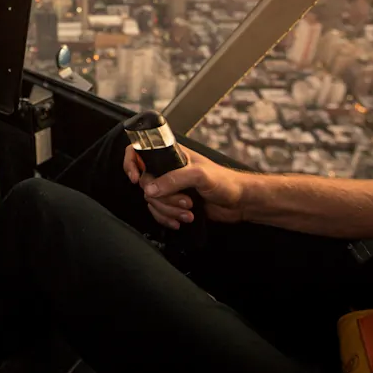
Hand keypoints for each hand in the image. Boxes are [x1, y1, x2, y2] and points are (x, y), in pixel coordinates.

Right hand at [123, 144, 250, 228]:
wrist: (240, 203)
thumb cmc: (226, 182)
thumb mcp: (199, 175)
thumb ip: (173, 179)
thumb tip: (149, 190)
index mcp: (171, 155)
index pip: (140, 151)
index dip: (131, 163)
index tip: (135, 179)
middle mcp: (168, 169)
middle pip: (146, 183)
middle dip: (163, 198)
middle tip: (185, 201)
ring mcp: (170, 187)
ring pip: (152, 200)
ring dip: (168, 210)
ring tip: (189, 212)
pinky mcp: (174, 203)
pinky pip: (158, 212)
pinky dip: (167, 218)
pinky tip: (181, 221)